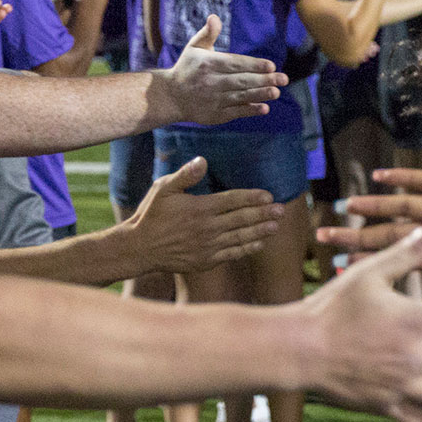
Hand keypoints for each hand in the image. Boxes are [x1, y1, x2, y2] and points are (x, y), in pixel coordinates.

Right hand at [118, 157, 283, 273]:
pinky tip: (259, 243)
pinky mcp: (206, 261)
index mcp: (199, 208)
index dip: (252, 198)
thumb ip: (184, 175)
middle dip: (263, 213)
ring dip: (260, 231)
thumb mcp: (163, 189)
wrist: (140, 248)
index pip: (232, 201)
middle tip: (282, 209)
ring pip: (240, 237)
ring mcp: (207, 246)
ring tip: (276, 225)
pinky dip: (247, 248)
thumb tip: (202, 160)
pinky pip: (232, 254)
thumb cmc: (152, 215)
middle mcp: (207, 228)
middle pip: (241, 219)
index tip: (269, 195)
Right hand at [154, 15, 287, 124]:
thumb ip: (207, 33)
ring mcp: (212, 100)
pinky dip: (249, 110)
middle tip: (283, 79)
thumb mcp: (194, 48)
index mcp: (207, 64)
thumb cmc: (188, 68)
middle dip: (263, 80)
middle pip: (240, 81)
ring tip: (276, 92)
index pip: (234, 63)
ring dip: (260, 95)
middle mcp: (210, 82)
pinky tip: (264, 107)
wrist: (170, 96)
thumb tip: (215, 17)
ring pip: (240, 96)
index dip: (253, 65)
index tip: (271, 65)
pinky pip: (235, 112)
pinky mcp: (214, 115)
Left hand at [318, 169, 421, 292]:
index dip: (370, 262)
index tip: (339, 269)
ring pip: (401, 205)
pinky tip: (381, 176)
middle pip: (389, 232)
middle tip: (324, 237)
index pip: (397, 259)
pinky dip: (404, 177)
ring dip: (375, 205)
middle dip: (358, 235)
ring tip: (348, 204)